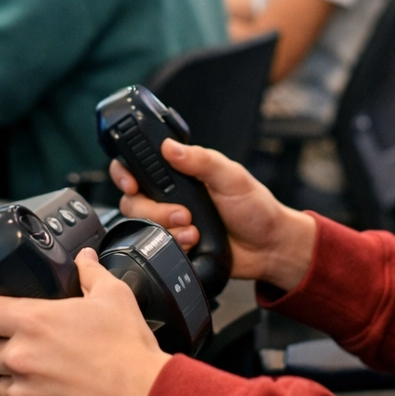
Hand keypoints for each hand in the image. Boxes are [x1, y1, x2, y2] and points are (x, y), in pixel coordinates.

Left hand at [0, 248, 169, 395]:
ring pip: (2, 388)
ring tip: (52, 381)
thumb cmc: (129, 351)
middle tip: (39, 353)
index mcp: (33, 322)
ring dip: (20, 384)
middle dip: (9, 352)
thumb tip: (83, 259)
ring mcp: (24, 395)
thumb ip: (90, 273)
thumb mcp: (114, 297)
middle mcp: (21, 358)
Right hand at [109, 140, 316, 291]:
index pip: (139, 166)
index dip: (125, 174)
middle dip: (155, 210)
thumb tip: (170, 147)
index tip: (131, 184)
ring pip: (142, 225)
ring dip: (166, 229)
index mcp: (181, 174)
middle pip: (134, 200)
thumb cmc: (256, 208)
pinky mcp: (175, 246)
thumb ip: (201, 161)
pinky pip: (156, 248)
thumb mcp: (232, 177)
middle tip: (185, 214)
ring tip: (194, 231)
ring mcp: (171, 223)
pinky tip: (193, 245)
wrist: (268, 248)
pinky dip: (172, 247)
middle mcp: (171, 196)